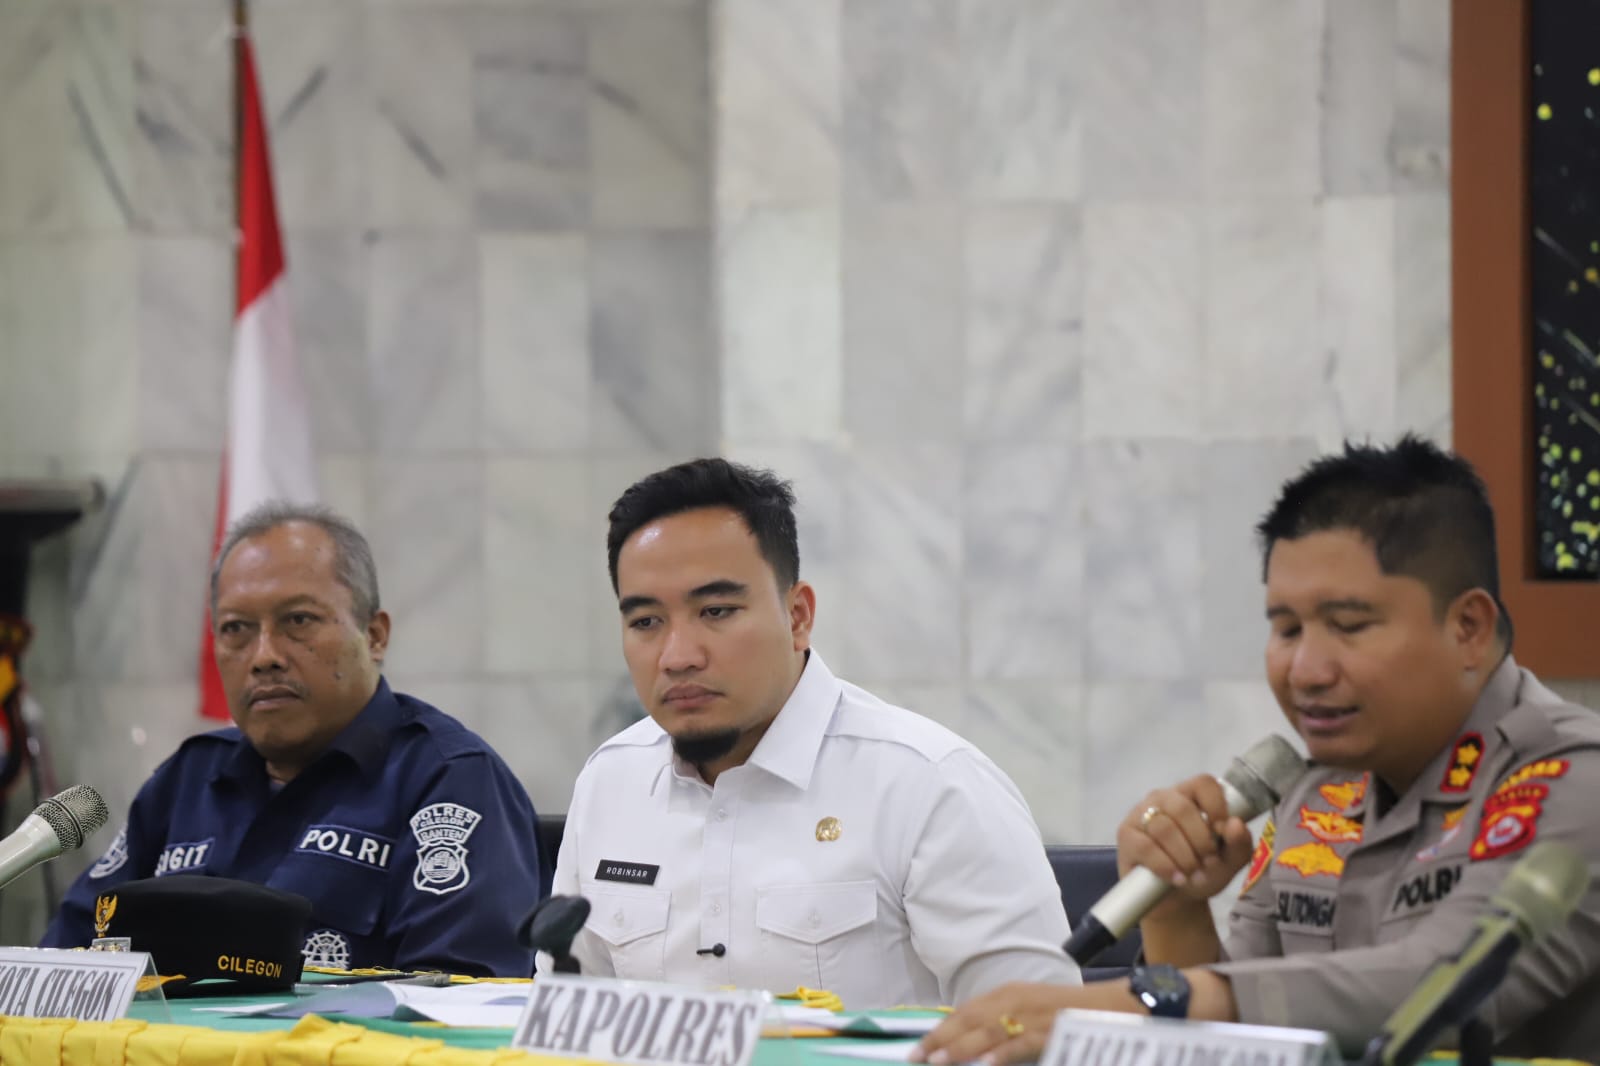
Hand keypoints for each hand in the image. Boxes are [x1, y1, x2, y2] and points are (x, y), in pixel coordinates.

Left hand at [910, 983, 1077, 1065]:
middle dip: (940, 1038)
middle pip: (969, 1019)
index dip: (940, 1028)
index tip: (919, 1045)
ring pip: (987, 1032)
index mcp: (1008, 993)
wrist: (1111, 1006)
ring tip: (938, 1061)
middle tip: (917, 1055)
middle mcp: (1014, 1000)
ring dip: (960, 1047)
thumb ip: (1001, 1022)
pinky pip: (1019, 1044)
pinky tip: (984, 1064)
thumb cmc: (1068, 1012)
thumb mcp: (1028, 1010)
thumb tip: (973, 1043)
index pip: (965, 1011)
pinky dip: (1000, 1054)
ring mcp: (1030, 1015)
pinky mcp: (1048, 1031)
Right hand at [1117, 775, 1253, 904]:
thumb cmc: (1202, 871)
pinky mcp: (1126, 835)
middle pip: (1182, 807)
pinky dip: (1165, 865)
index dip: (1216, 805)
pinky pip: (1145, 846)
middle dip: (1200, 840)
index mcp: (1190, 796)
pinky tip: (1176, 878)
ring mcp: (1140, 814)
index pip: (1203, 783)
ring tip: (1193, 875)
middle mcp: (1163, 798)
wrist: (1174, 900)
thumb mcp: (1229, 861)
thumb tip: (1235, 824)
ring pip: (1164, 828)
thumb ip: (1239, 843)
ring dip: (1184, 856)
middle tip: (1209, 862)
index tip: (1222, 832)